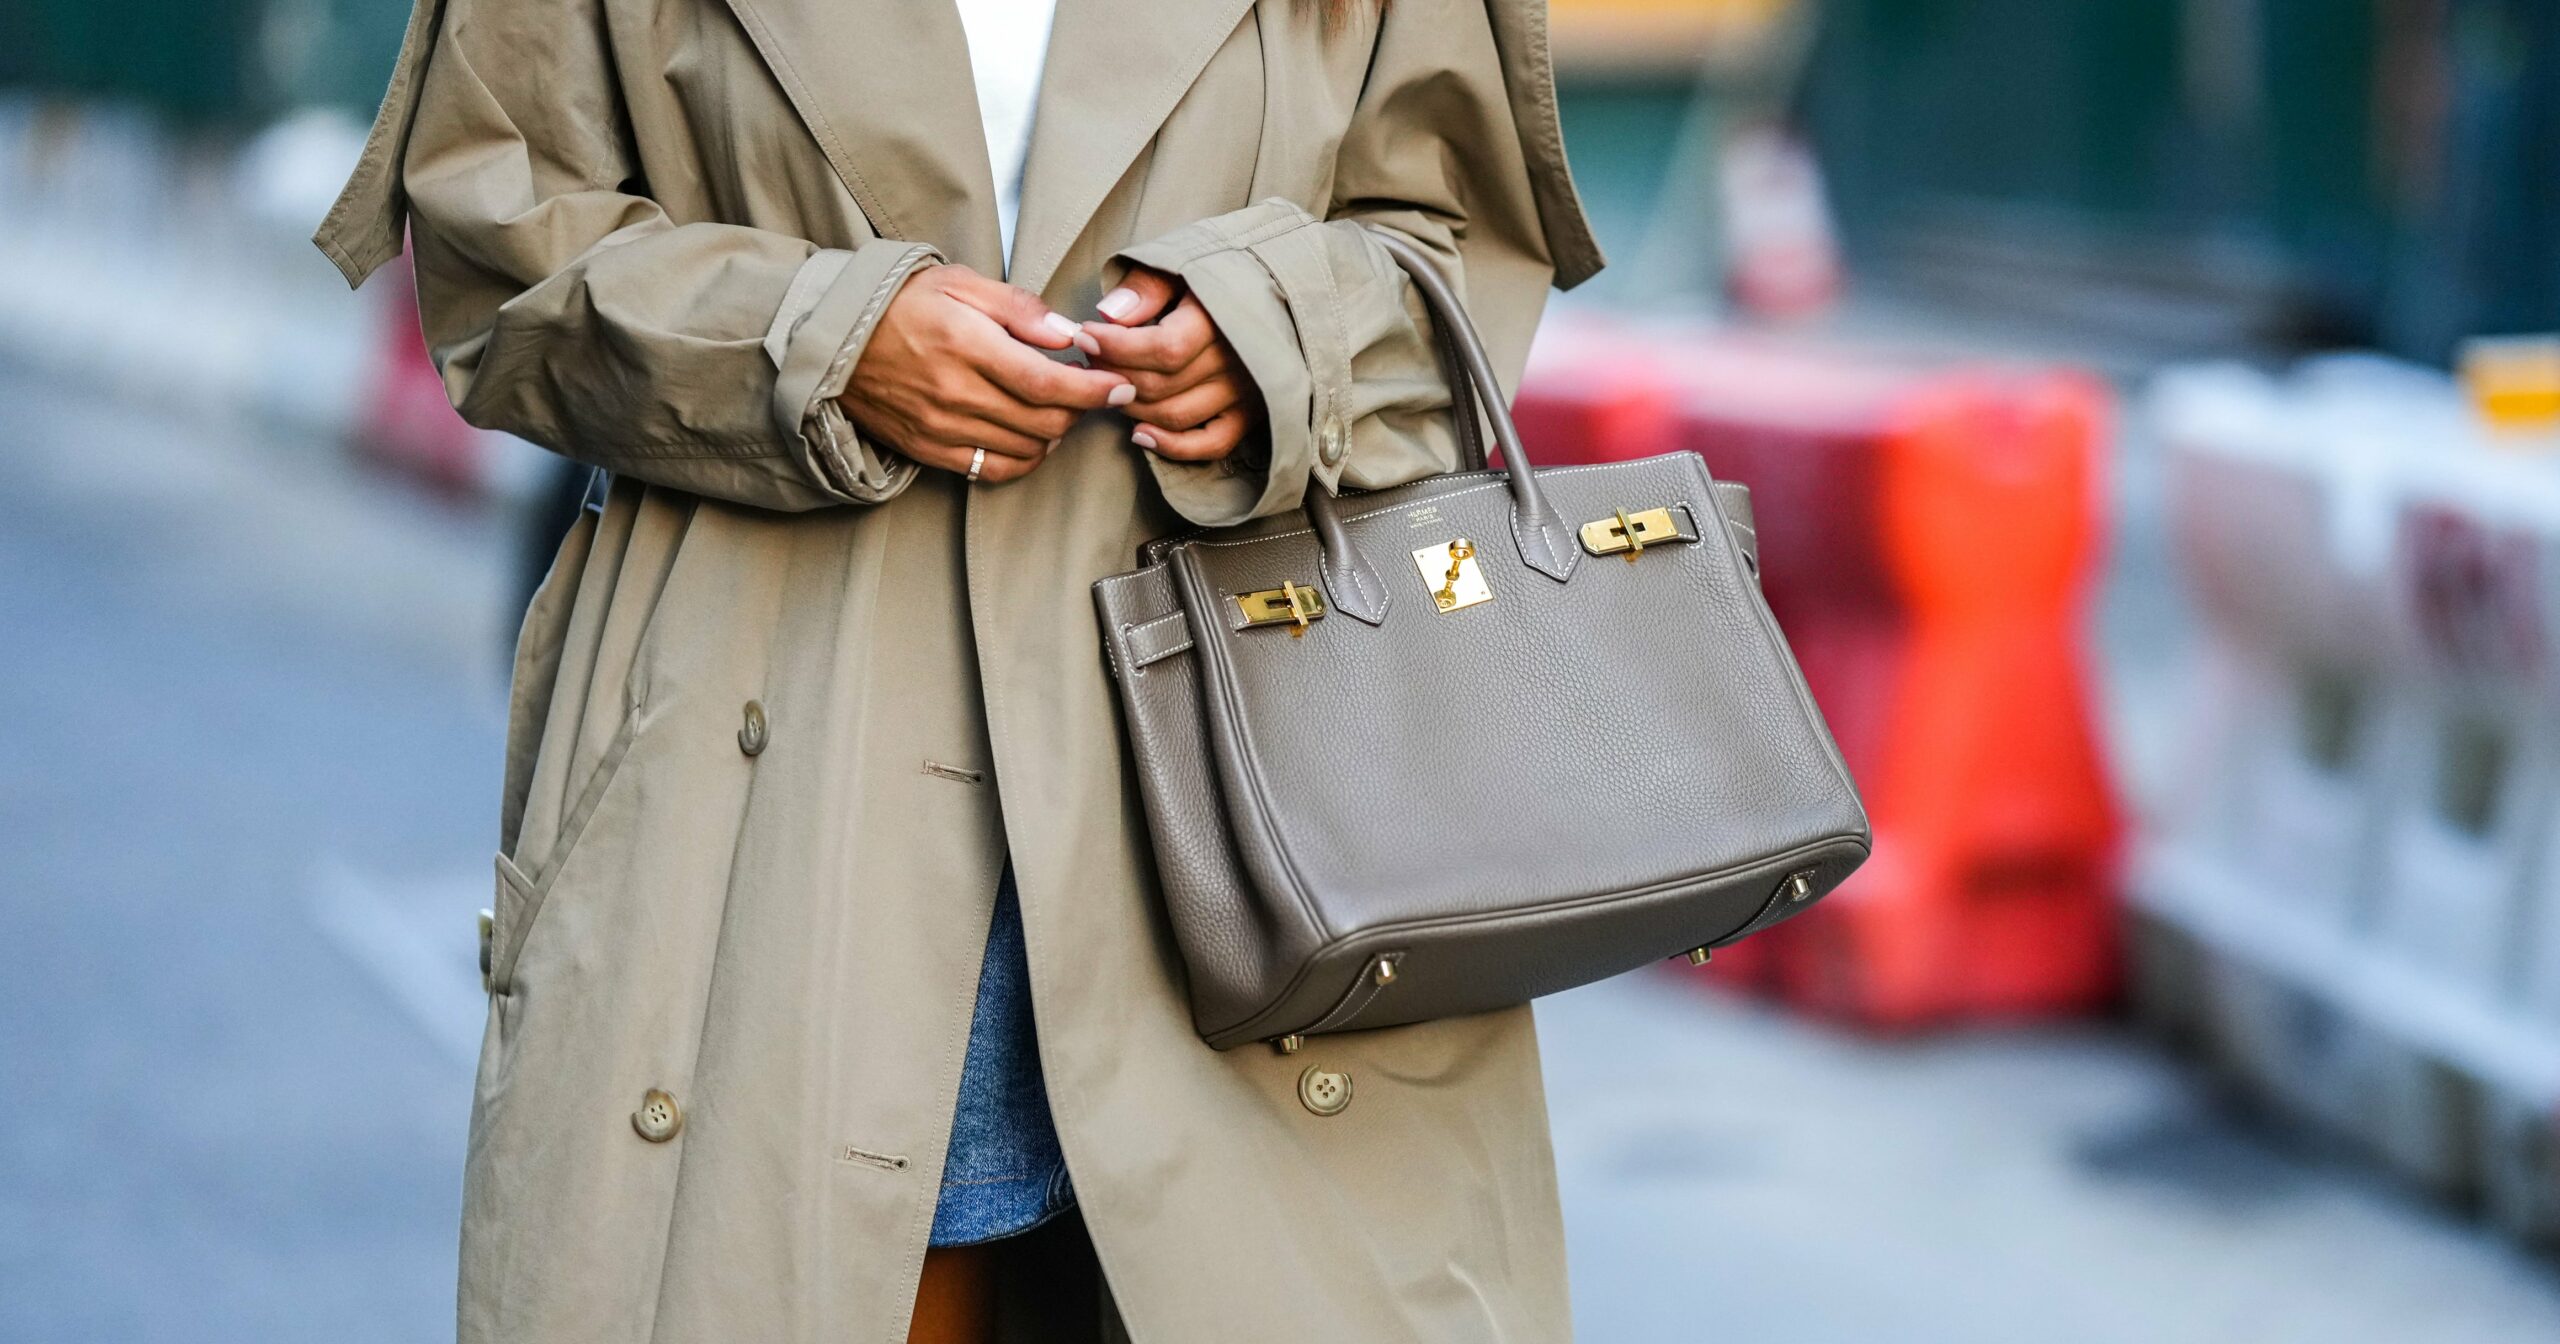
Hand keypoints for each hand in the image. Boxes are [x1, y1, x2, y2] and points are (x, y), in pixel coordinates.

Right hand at [839, 264, 1132, 483]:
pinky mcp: (929, 450)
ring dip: (1054, 434)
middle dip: (1080, 410)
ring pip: (1024, 450)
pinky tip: (1029, 437)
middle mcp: (956, 394)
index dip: (1094, 391)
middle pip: (1044, 422)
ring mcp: (941, 428)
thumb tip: (1068, 334)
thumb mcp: (960, 283)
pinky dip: (1022, 459)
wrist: (834, 339)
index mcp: (967, 346)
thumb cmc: (901, 303)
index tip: (1121, 386)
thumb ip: (1019, 308)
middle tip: (1089, 390)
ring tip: (1056, 408)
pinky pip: (991, 469)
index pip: (1047, 383)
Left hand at [1082, 267, 1262, 464]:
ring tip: (1108, 384)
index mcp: (1223, 319)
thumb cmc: (1224, 273)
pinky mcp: (1249, 415)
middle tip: (1091, 357)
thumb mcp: (1185, 262)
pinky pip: (1211, 445)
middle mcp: (1237, 361)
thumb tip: (1110, 314)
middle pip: (1161, 385)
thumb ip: (1148, 285)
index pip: (1163, 348)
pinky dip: (1173, 446)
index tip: (1085, 335)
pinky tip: (1140, 433)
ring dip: (1131, 406)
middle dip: (1115, 373)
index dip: (1116, 347)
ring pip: (1174, 415)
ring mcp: (1245, 393)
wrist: (1279, 291)